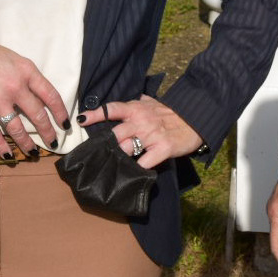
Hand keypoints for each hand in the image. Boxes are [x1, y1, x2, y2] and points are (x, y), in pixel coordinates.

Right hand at [0, 27, 67, 157]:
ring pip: (17, 128)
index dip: (60, 112)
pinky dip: (2, 146)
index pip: (51, 95)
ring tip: (32, 153)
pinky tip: (8, 154)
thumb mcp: (15, 60)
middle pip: (38, 115)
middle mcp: (15, 86)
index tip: (65, 124)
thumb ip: (28, 77)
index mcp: (27, 71)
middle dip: (48, 132)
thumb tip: (40, 96)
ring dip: (27, 143)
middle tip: (53, 143)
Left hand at [76, 95, 202, 168]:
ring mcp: (152, 135)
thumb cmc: (171, 113)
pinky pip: (144, 162)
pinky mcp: (163, 148)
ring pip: (126, 149)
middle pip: (115, 135)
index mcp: (136, 108)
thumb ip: (138, 102)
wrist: (196, 120)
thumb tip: (124, 103)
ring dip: (119, 159)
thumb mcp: (153, 103)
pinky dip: (137, 169)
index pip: (112, 109)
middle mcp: (141, 120)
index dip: (95, 114)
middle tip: (99, 157)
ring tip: (113, 167)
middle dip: (107, 147)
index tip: (81, 119)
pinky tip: (133, 173)